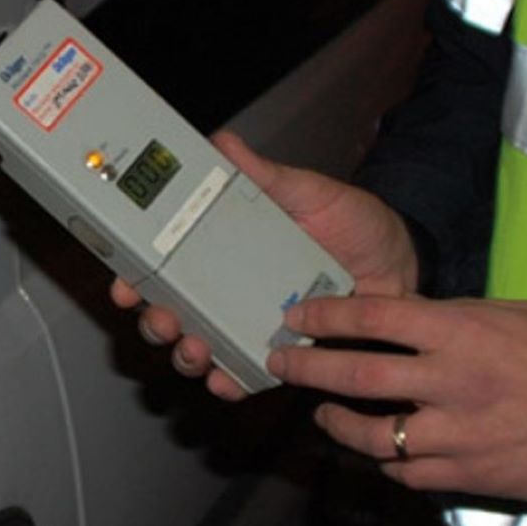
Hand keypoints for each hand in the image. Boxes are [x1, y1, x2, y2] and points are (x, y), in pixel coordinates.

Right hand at [111, 130, 420, 398]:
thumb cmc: (351, 224)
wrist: (401, 261)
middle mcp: (227, 291)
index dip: (135, 277)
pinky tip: (226, 381)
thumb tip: (223, 143)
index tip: (125, 283)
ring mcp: (250, 326)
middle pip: (170, 315)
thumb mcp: (306, 192)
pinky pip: (244, 376)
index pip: (165, 266)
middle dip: (154, 323)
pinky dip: (229, 383)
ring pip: (199, 350)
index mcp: (222, 250)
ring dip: (187, 356)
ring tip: (196, 349)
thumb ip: (265, 175)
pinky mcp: (280, 356)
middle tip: (164, 319)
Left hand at [267, 295, 526, 503]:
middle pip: (357, 375)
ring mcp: (454, 435)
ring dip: (336, 423)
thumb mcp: (521, 315)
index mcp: (464, 332)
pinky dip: (388, 461)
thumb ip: (461, 319)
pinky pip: (407, 472)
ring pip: (372, 435)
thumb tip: (416, 324)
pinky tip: (379, 452)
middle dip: (308, 367)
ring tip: (322, 414)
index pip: (376, 317)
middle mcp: (449, 382)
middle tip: (281, 362)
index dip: (328, 315)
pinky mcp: (466, 476)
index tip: (299, 316)